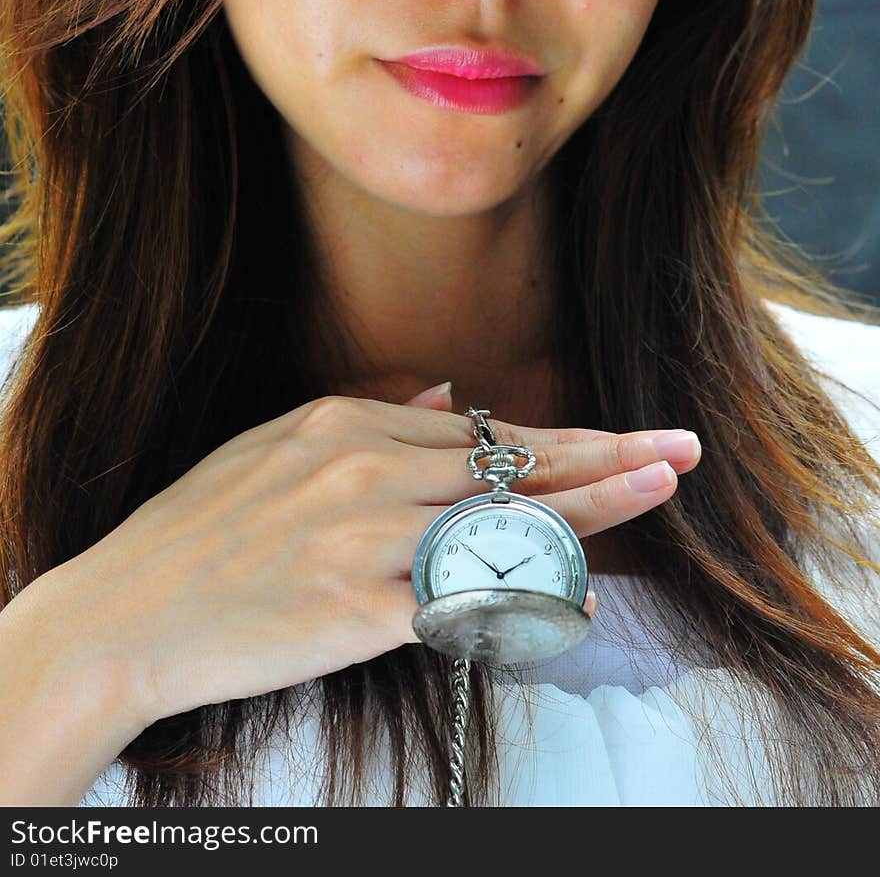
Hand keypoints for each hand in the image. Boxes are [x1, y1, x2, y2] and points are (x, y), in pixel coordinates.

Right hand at [49, 382, 699, 731]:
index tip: (631, 437)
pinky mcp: (358, 609)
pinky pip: (465, 599)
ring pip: (505, 521)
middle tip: (679, 450)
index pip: (486, 435)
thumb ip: (366, 420)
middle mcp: (366, 470)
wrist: (128, 612)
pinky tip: (577, 598)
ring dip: (591, 512)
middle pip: (512, 466)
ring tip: (657, 489)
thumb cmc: (200, 531)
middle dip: (607, 456)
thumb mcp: (274, 446)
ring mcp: (365, 539)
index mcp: (346, 426)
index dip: (569, 439)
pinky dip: (527, 595)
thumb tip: (445, 397)